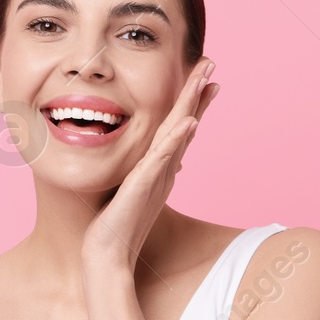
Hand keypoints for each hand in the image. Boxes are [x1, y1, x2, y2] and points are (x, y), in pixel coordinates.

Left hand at [82, 57, 220, 269]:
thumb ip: (135, 174)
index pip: (179, 129)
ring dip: (193, 106)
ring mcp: (157, 176)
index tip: (205, 80)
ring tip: (206, 81)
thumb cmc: (113, 226)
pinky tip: (189, 122)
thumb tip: (139, 162)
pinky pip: (163, 157)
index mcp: (158, 168)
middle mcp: (163, 169)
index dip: (193, 103)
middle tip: (211, 65)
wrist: (108, 254)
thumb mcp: (126, 190)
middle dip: (198, 93)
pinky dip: (177, 139)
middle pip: (186, 123)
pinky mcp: (145, 184)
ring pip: (179, 134)